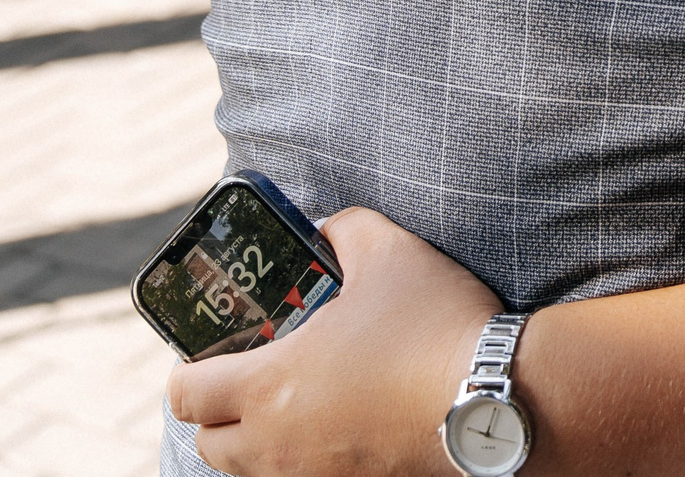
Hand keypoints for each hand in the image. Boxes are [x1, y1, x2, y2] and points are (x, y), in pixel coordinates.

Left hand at [170, 208, 498, 476]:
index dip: (189, 369)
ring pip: (252, 470)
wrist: (498, 398)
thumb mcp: (389, 252)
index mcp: (271, 386)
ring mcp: (316, 474)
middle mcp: (279, 443)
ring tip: (300, 397)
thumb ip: (343, 231)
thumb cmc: (435, 326)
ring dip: (258, 437)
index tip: (213, 350)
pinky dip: (304, 454)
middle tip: (252, 374)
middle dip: (217, 411)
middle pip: (209, 445)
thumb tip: (326, 232)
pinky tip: (345, 418)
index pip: (186, 394)